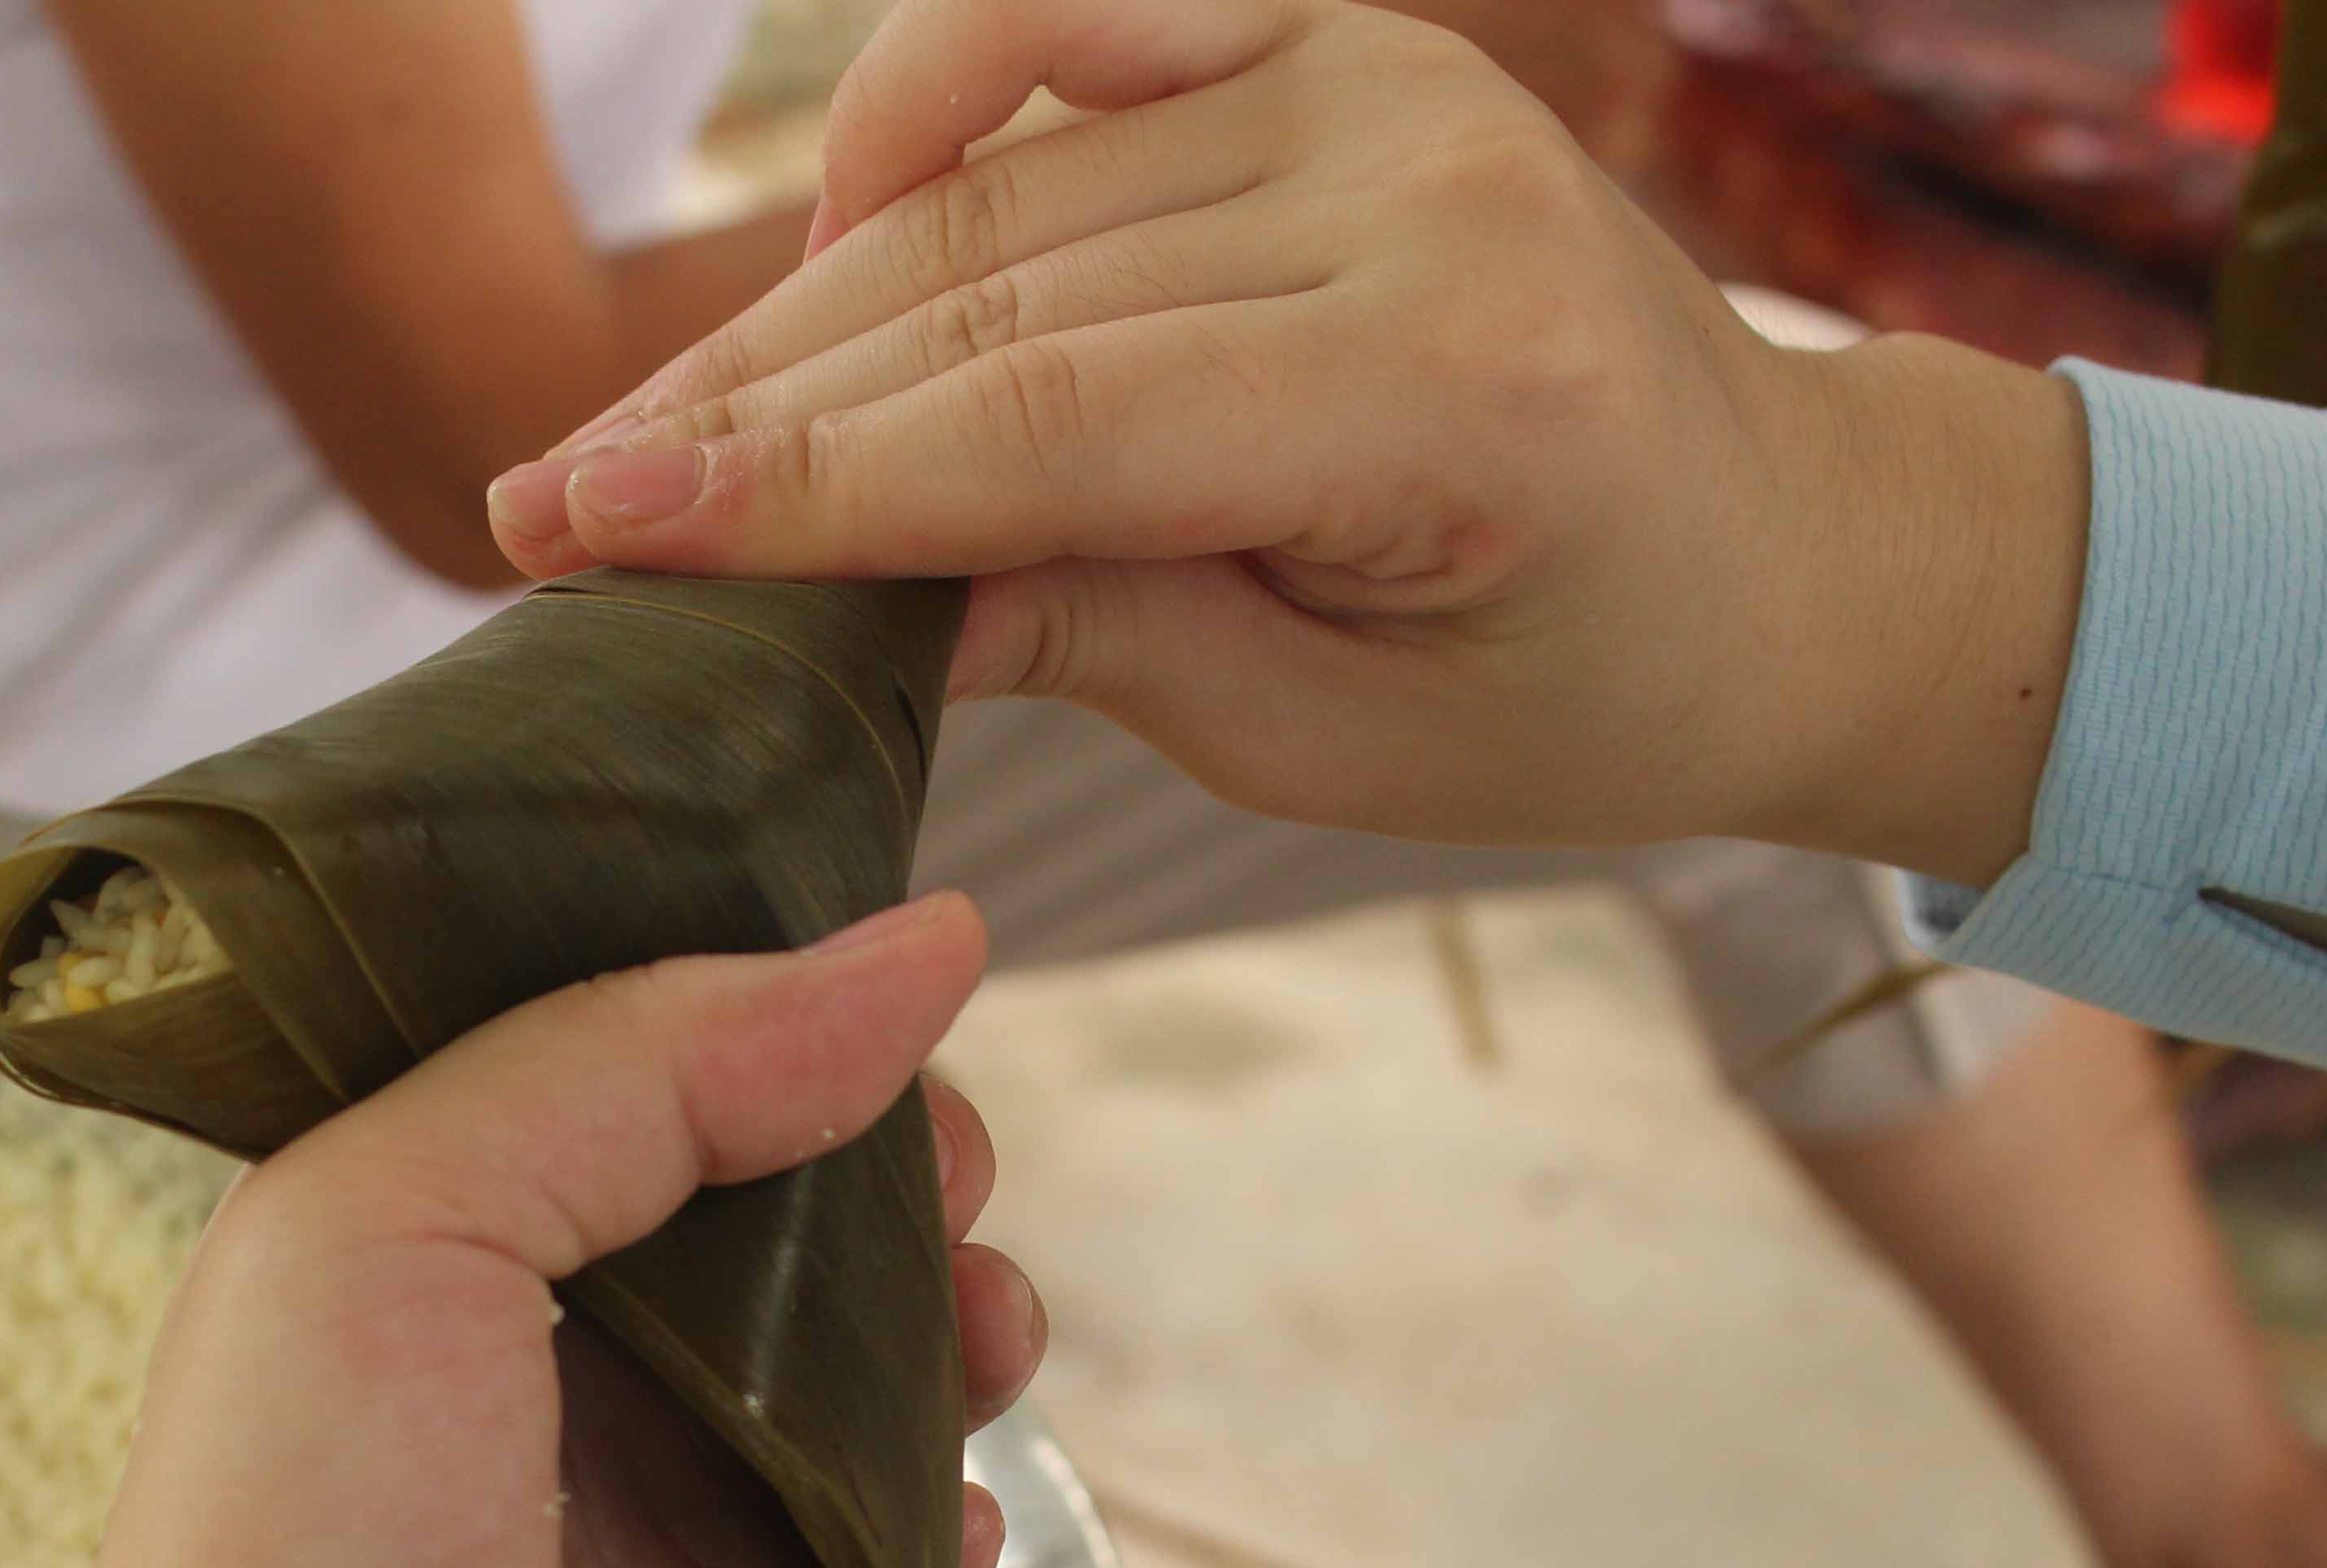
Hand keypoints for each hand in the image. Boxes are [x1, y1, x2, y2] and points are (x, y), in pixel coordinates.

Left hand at [0, 894, 1046, 1567]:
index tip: (867, 968)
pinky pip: (919, 1554)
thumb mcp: (390, 1224)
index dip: (739, 1008)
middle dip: (881, 1155)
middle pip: (772, 1205)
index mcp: (416, 1255)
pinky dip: (959, 1512)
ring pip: (874, 1363)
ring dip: (953, 1312)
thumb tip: (917, 944)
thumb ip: (632, 1063)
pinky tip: (937, 1515)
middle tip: (939, 1157)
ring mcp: (676, 1543)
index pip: (608, 1073)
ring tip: (977, 1323)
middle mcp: (547, 1384)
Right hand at [478, 0, 2087, 889]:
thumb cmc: (1566, 685)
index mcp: (1456, 385)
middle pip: (990, 284)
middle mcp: (1417, 180)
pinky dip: (917, 120)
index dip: (799, 482)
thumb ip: (1085, 635)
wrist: (1779, 549)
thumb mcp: (1326, 738)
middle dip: (746, 408)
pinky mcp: (1330, 38)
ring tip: (640, 439)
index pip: (1049, 419)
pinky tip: (819, 249)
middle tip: (547, 509)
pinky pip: (1069, 32)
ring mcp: (1374, 77)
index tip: (589, 531)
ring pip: (994, 177)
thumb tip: (827, 601)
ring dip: (792, 309)